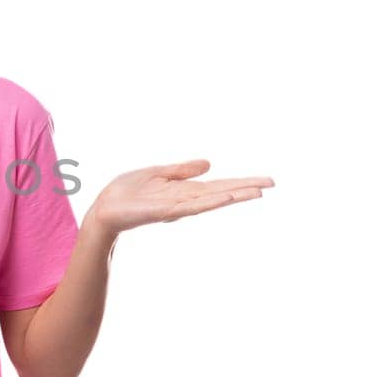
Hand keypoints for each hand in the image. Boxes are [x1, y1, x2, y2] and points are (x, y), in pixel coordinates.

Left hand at [87, 159, 273, 237]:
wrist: (104, 208)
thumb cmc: (127, 193)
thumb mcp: (157, 174)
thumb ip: (182, 170)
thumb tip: (209, 164)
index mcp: (185, 191)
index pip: (219, 186)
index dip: (241, 183)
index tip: (264, 181)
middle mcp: (186, 200)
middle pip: (222, 193)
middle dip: (246, 188)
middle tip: (272, 183)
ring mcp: (178, 207)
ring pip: (212, 200)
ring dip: (234, 195)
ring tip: (257, 191)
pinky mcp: (166, 212)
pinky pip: (192, 206)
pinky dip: (210, 202)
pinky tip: (226, 197)